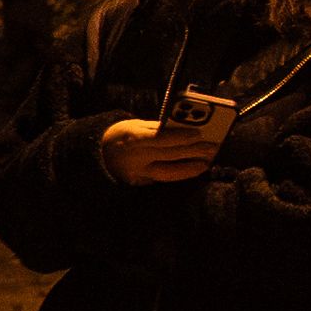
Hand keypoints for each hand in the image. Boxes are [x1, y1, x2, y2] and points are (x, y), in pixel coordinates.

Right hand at [102, 117, 220, 185]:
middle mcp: (135, 157)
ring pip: (167, 173)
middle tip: (212, 147)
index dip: (179, 136)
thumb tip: (185, 129)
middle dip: (192, 151)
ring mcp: (137, 173)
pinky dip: (179, 175)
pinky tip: (193, 171)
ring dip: (189, 168)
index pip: (159, 138)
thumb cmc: (123, 135)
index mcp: (132, 138)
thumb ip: (158, 129)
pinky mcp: (140, 184)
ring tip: (206, 163)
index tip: (198, 134)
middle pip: (167, 155)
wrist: (98, 154)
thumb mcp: (136, 126)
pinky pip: (163, 180)